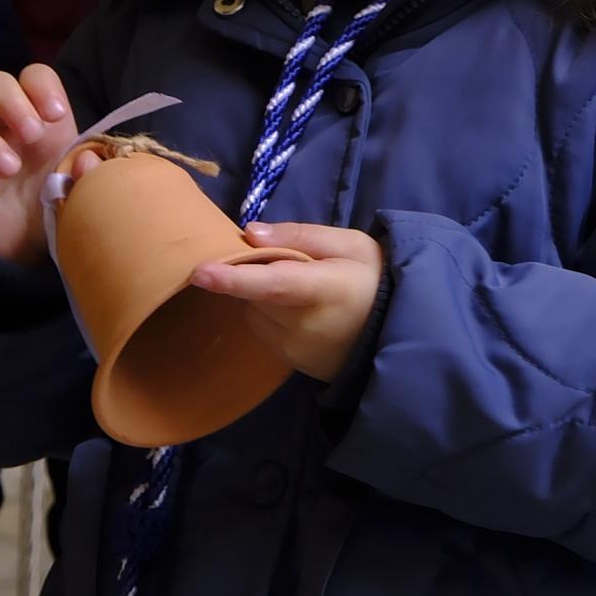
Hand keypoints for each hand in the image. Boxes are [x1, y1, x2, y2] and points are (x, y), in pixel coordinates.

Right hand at [0, 64, 102, 267]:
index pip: (34, 76)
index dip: (40, 86)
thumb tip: (87, 161)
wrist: (36, 247)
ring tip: (10, 170)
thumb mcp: (85, 187)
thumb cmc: (60, 202)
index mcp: (41, 118)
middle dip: (10, 102)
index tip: (56, 115)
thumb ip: (91, 173)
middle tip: (31, 136)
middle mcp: (5, 127)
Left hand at [186, 221, 382, 379]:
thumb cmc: (373, 278)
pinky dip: (265, 312)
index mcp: (325, 289)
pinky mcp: (289, 361)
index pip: (274, 285)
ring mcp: (295, 348)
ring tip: (293, 284)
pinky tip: (292, 306)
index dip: (235, 279)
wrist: (395, 332)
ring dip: (258, 294)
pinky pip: (259, 327)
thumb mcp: (349, 244)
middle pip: (255, 294)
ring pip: (252, 310)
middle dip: (251, 272)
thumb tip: (249, 234)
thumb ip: (300, 235)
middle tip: (277, 258)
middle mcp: (305, 325)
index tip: (199, 272)